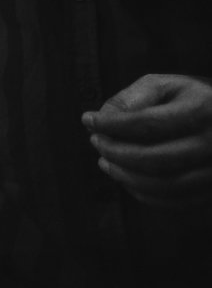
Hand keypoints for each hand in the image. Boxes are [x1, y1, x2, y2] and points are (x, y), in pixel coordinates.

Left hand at [85, 74, 211, 208]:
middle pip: (154, 159)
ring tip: (105, 162)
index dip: (112, 124)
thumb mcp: (168, 86)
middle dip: (115, 153)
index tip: (88, 120)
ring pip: (163, 185)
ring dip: (125, 176)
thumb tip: (103, 118)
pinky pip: (176, 201)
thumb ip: (133, 97)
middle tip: (96, 143)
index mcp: (203, 110)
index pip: (148, 124)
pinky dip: (144, 193)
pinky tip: (127, 179)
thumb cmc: (194, 100)